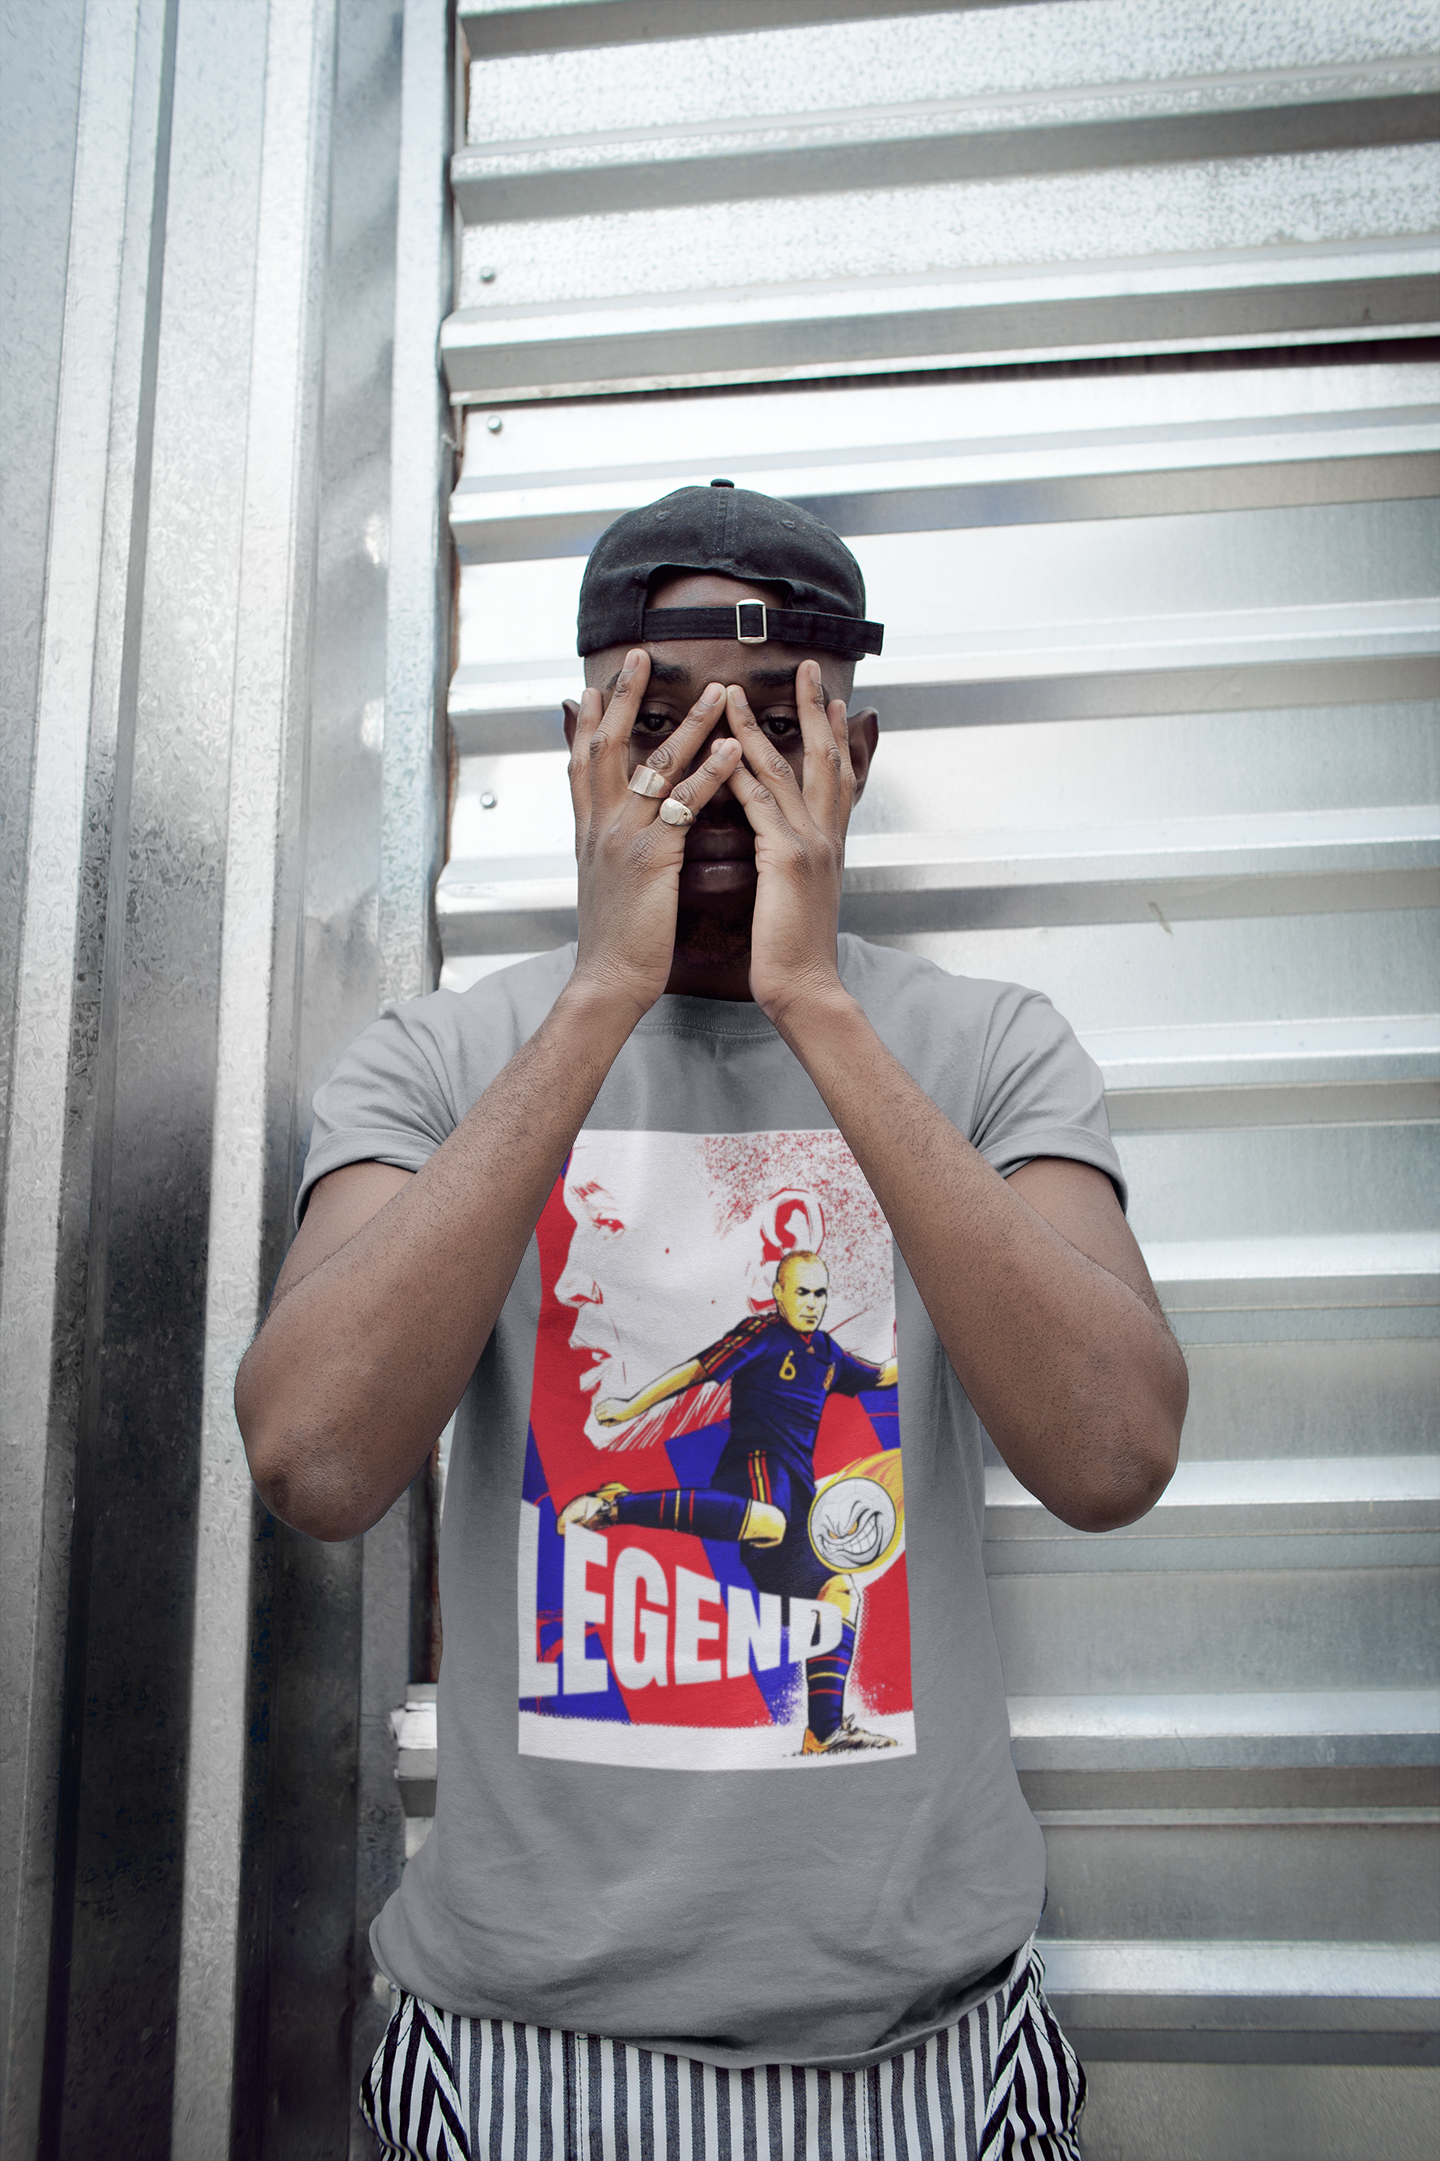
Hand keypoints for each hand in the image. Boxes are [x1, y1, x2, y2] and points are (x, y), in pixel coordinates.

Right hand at [567, 651, 742, 1019]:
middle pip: (605, 745)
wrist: (609, 980)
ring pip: (655, 765)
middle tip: (637, 656)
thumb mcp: (607, 882)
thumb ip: (613, 848)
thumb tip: (620, 830)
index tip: (590, 687)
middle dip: (620, 698)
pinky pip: (684, 805)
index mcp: (589, 831)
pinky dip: (710, 773)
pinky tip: (732, 748)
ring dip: (688, 723)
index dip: (585, 722)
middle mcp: (600, 826)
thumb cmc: (616, 939)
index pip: (582, 763)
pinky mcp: (652, 858)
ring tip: (716, 690)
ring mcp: (624, 838)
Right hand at [593, 1397, 629, 1426]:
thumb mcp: (616, 1422)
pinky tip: (604, 1409)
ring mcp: (608, 1402)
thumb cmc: (624, 1417)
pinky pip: (600, 1403)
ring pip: (597, 1407)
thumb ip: (607, 1423)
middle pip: (596, 1412)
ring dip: (598, 1411)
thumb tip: (598, 1423)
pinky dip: (600, 1407)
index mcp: (610, 1413)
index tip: (604, 1422)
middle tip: (603, 1418)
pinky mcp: (610, 1399)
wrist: (632, 1407)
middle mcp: (608, 1407)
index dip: (600, 1421)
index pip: (598, 1417)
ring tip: (603, 1414)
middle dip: (598, 1416)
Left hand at [723, 660, 856, 1023]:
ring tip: (738, 692)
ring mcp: (809, 845)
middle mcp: (825, 837)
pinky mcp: (787, 860)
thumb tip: (783, 847)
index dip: (834, 735)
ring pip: (786, 770)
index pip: (836, 777)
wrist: (807, 989)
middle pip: (825, 758)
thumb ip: (794, 863)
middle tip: (808, 669)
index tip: (830, 699)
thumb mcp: (799, 896)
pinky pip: (761, 805)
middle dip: (816, 710)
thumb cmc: (793, 952)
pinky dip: (742, 772)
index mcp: (828, 845)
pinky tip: (725, 746)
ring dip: (759, 727)